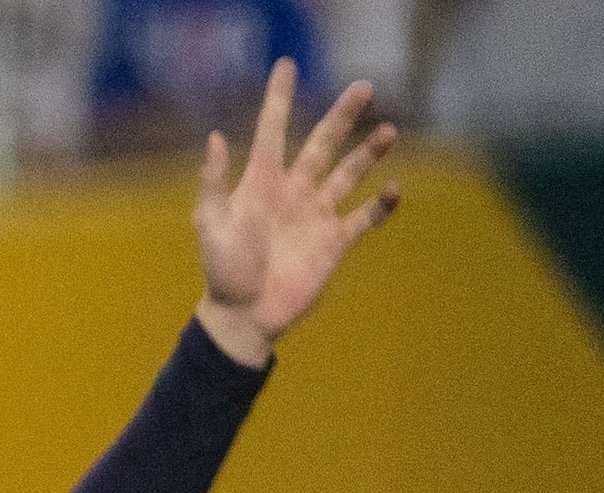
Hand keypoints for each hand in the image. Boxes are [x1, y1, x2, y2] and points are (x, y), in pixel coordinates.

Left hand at [193, 63, 399, 365]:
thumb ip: (213, 183)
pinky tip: (393, 188)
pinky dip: (381, 204)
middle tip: (364, 87)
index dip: (278, 99)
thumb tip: (215, 138)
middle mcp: (293, 192)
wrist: (244, 316)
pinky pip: (364, 217)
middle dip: (342, 116)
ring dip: (368, 153)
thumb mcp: (210, 224)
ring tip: (389, 130)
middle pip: (322, 143)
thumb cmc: (222, 272)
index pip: (272, 130)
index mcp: (261, 183)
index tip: (286, 65)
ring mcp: (316, 215)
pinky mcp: (335, 242)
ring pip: (348, 173)